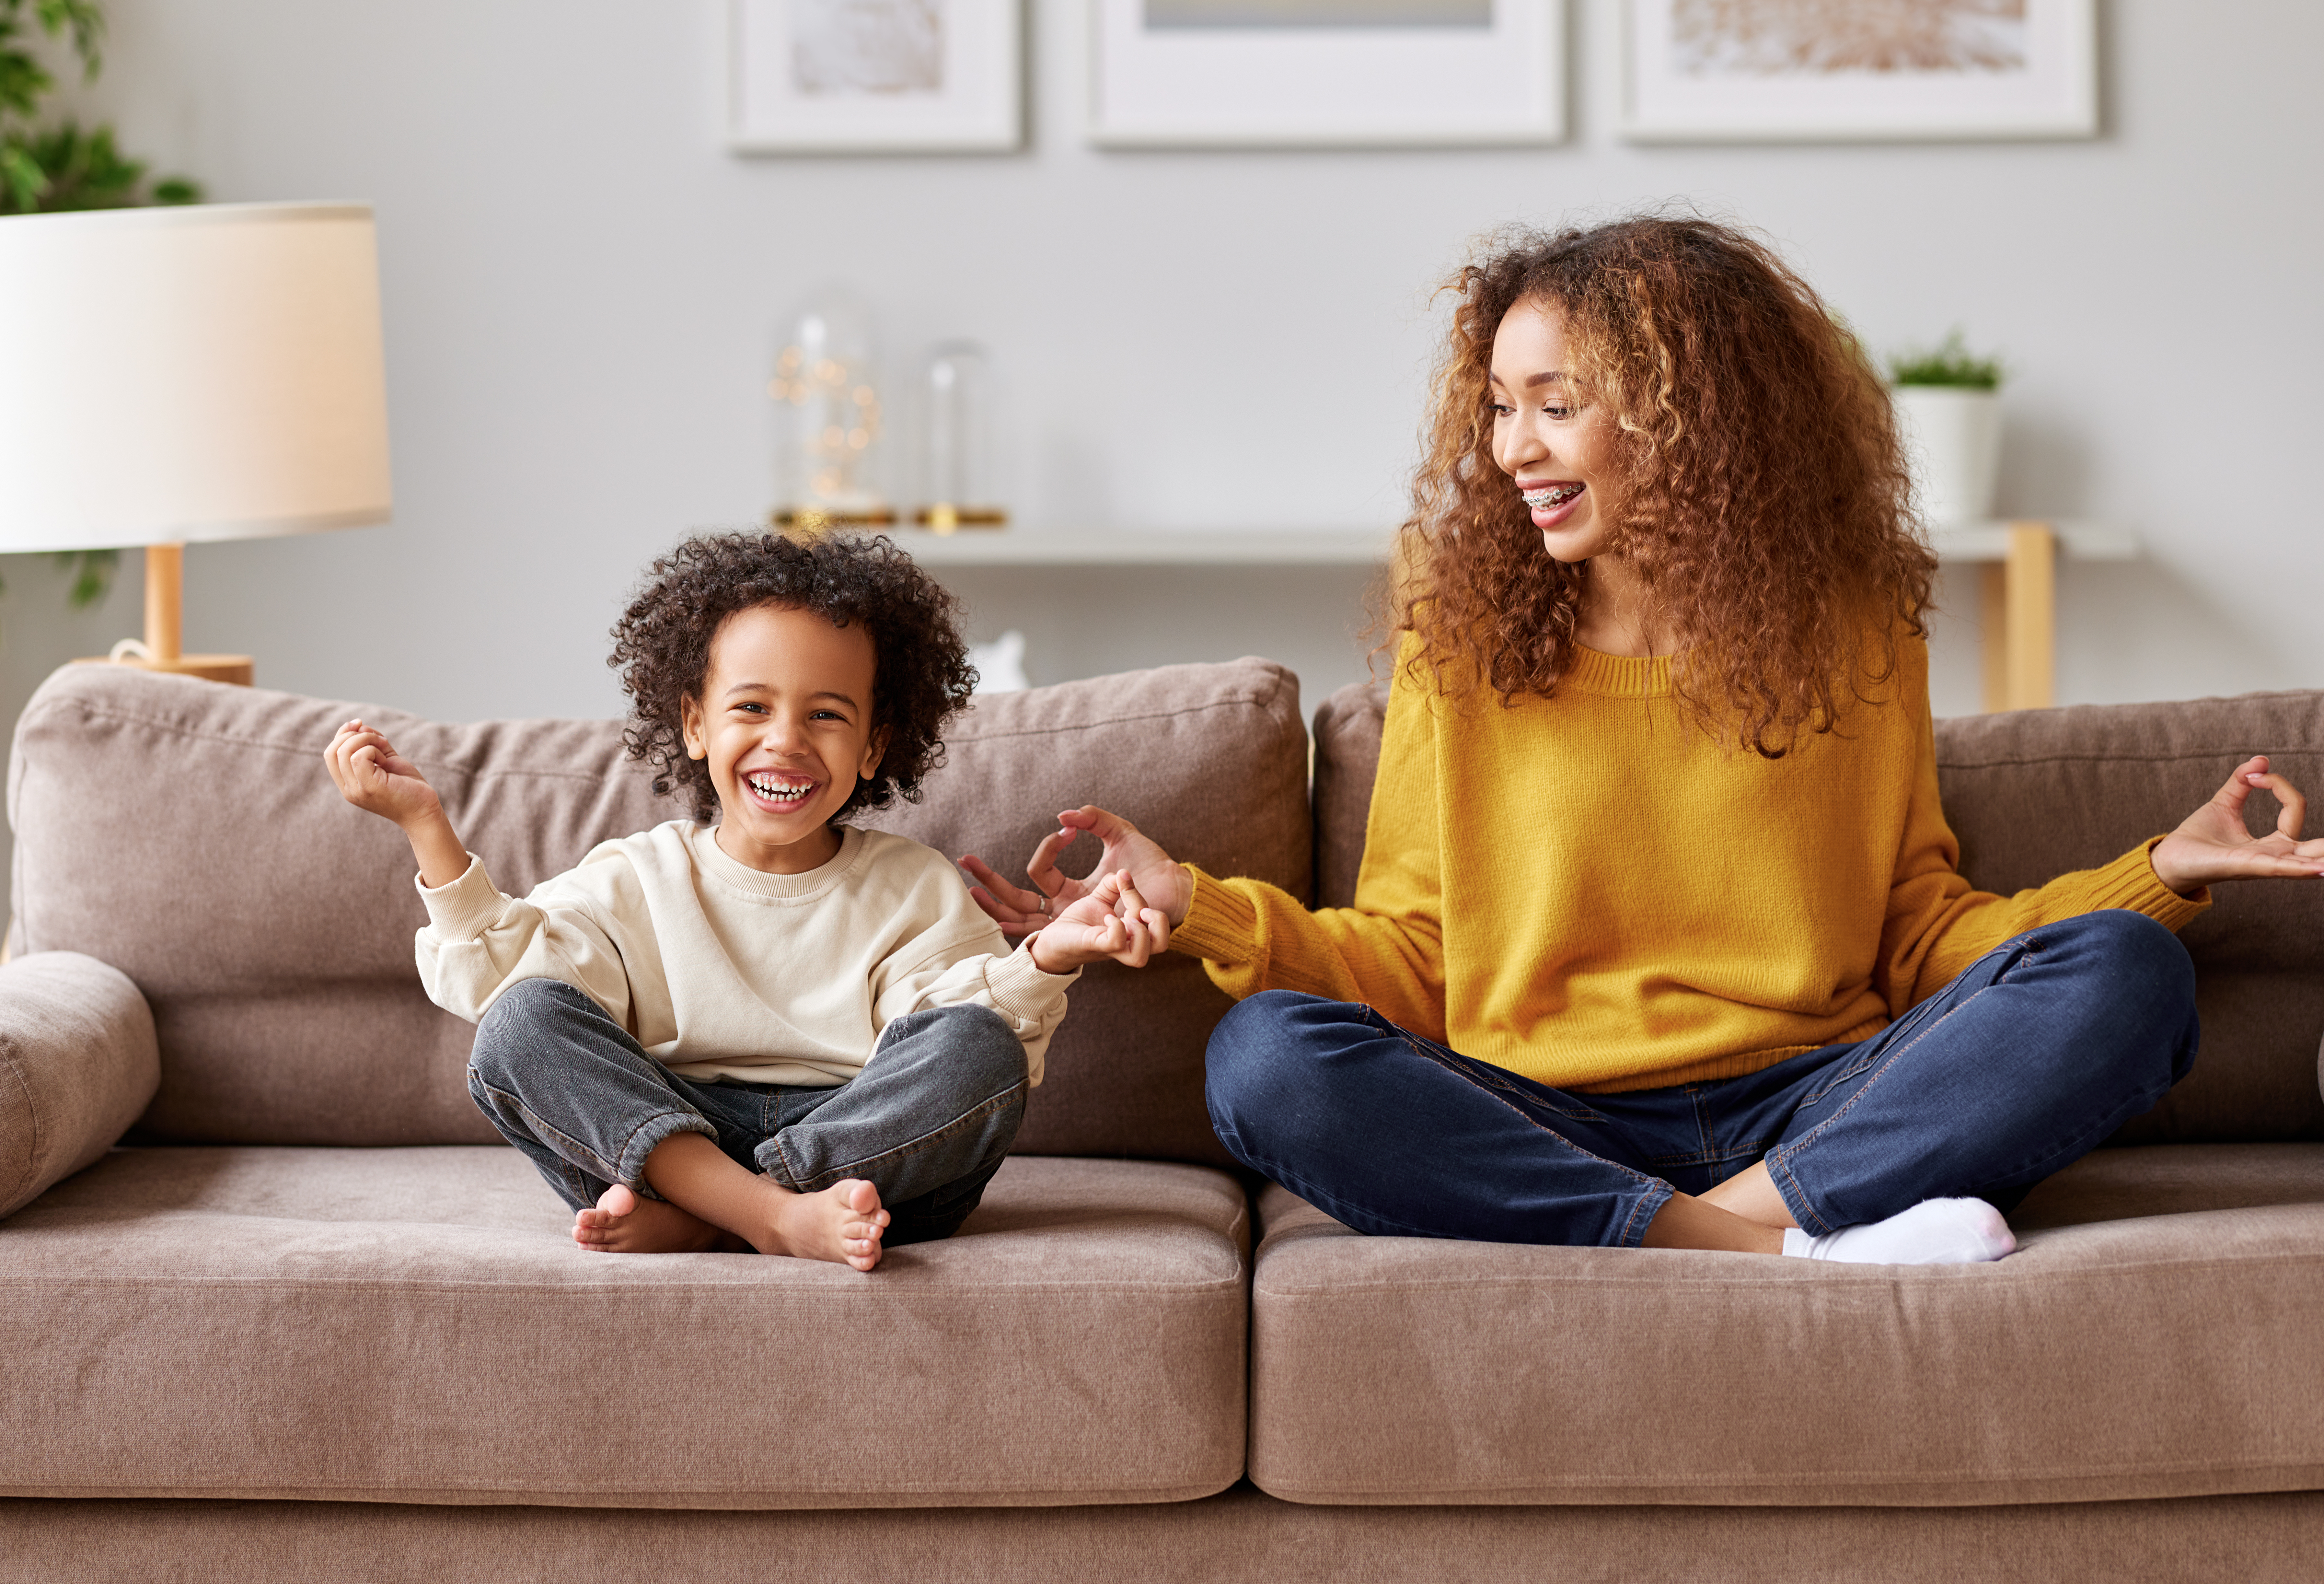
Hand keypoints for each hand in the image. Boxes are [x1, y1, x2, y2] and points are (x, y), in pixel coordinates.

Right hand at [325, 719, 468, 887]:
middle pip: (332, 751)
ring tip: (385, 748)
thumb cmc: (408, 786)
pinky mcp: (370, 787)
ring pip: (344, 751)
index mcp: (349, 784)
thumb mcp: (386, 760)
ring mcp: (357, 790)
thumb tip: (359, 726)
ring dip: (366, 740)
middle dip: (353, 735)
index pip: (330, 754)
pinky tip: (386, 759)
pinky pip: (359, 756)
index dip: (341, 735)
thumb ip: (371, 744)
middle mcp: (349, 789)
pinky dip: (373, 749)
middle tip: (379, 739)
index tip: (359, 724)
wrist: (424, 811)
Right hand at [961, 806, 1193, 940]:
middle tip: (965, 861)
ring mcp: (1067, 925)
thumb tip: (1064, 814)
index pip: (1040, 871)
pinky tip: (997, 920)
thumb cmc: (1148, 868)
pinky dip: (1016, 928)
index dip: (1047, 848)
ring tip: (970, 890)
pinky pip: (1038, 935)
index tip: (1066, 830)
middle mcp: (1064, 910)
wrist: (1171, 893)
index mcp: (1071, 890)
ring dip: (993, 904)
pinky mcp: (1077, 935)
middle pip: (1016, 898)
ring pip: (1020, 917)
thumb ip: (1094, 818)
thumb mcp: (1120, 834)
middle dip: (990, 880)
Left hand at [1027, 871, 1172, 973]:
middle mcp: (1124, 945)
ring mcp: (1109, 948)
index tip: (1124, 876)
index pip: (1155, 922)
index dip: (1144, 897)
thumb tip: (1123, 874)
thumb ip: (1112, 886)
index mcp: (1129, 933)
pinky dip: (1116, 927)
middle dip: (1158, 921)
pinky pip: (1114, 942)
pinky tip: (1106, 916)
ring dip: (1141, 933)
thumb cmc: (1077, 923)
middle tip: (1142, 908)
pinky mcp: (1092, 944)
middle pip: (1159, 943)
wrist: (1051, 940)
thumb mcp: (1098, 900)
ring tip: (1128, 917)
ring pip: (1141, 957)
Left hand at [2149, 755, 2323, 896]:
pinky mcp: (2247, 867)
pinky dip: (2301, 868)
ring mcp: (2263, 863)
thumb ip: (2241, 781)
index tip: (2254, 775)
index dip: (2278, 784)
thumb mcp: (2224, 803)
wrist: (2170, 857)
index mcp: (2272, 842)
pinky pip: (2280, 868)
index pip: (2295, 808)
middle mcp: (2274, 855)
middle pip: (2315, 848)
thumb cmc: (2198, 837)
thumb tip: (2261, 759)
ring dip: (2322, 860)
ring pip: (2305, 861)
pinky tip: (2319, 869)